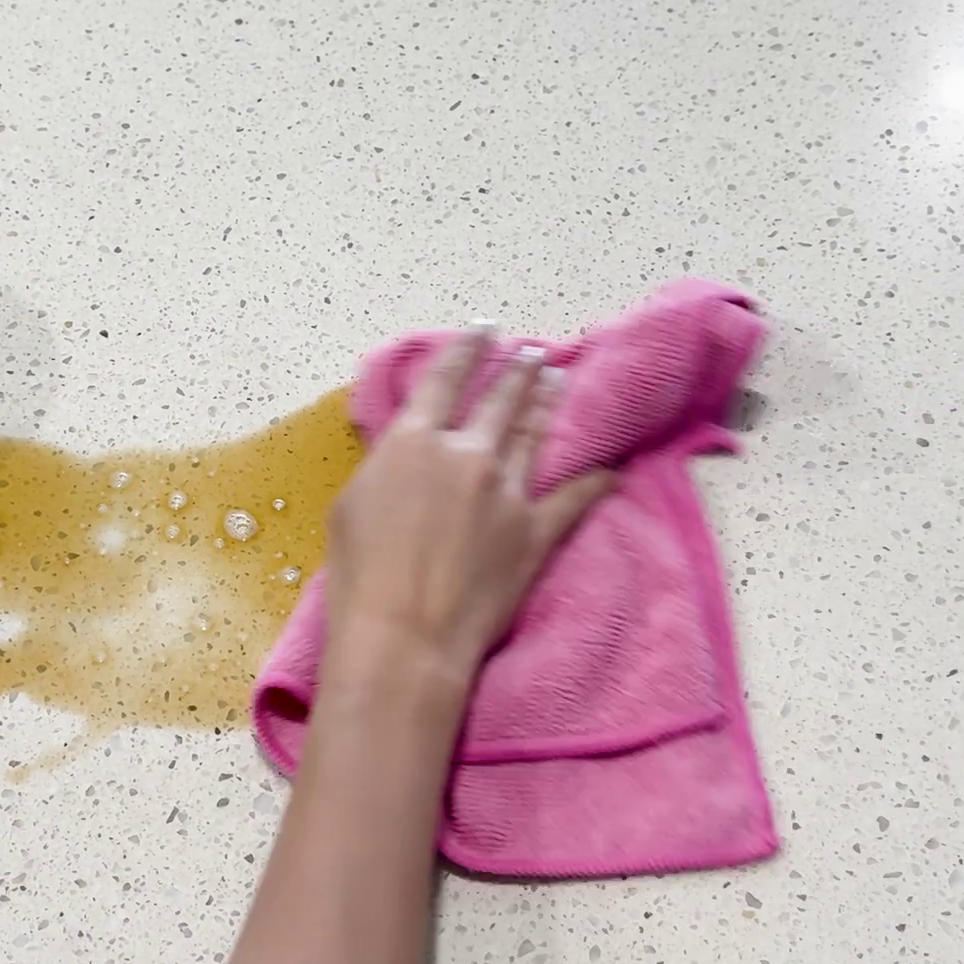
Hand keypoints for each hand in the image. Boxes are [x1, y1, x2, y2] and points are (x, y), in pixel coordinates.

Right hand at [320, 323, 615, 690]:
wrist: (405, 635)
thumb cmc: (359, 576)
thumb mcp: (350, 505)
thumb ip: (385, 466)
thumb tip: (406, 450)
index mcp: (413, 442)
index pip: (444, 380)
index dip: (465, 348)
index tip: (483, 328)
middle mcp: (466, 454)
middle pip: (498, 400)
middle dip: (516, 370)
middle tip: (532, 352)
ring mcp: (507, 491)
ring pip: (534, 433)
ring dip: (545, 403)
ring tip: (556, 380)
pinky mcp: (536, 532)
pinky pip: (575, 498)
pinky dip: (596, 479)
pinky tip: (613, 464)